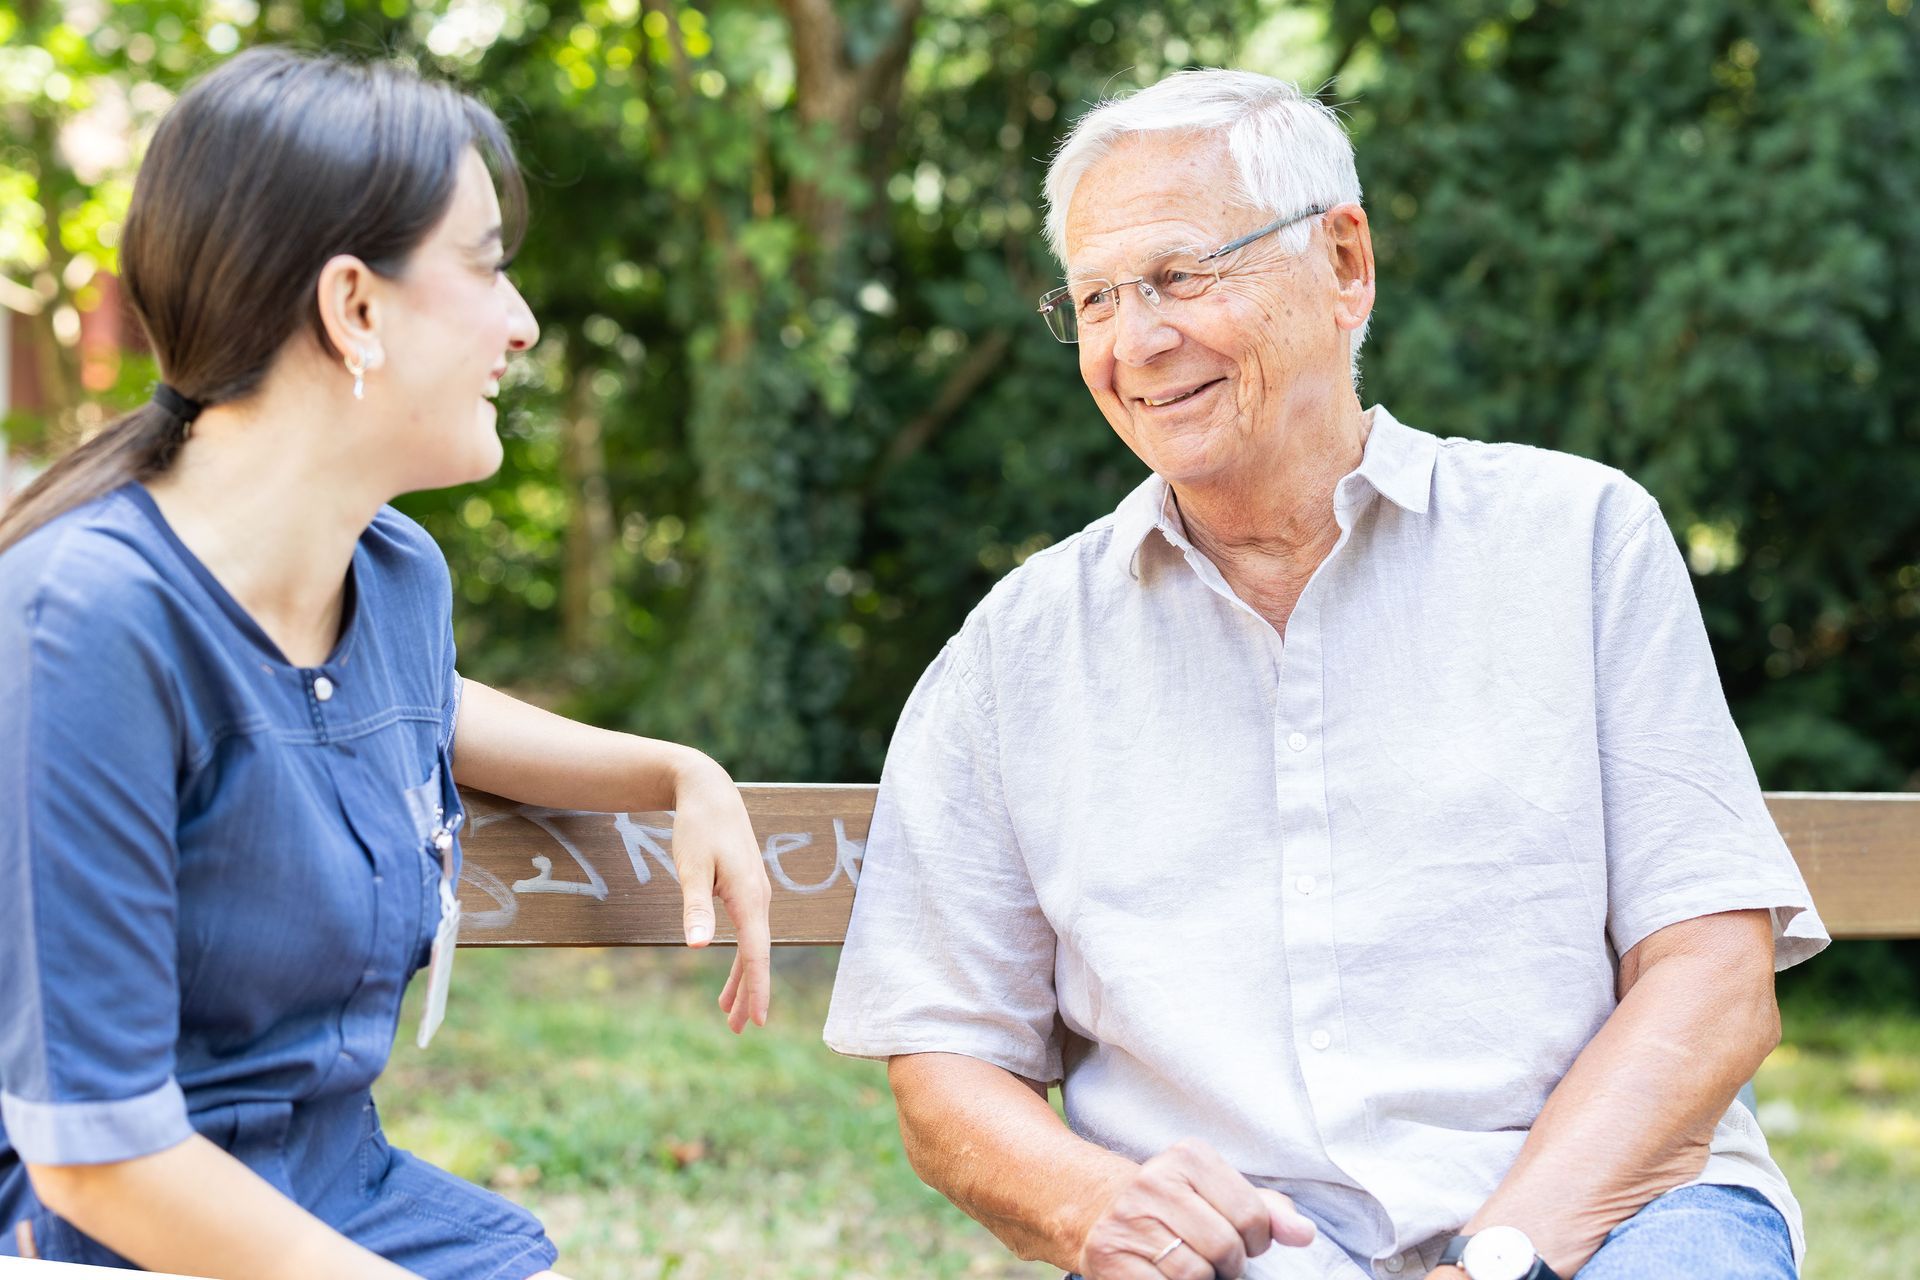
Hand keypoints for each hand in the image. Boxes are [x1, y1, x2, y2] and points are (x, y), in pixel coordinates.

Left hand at [666, 754, 771, 1031]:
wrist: (709, 792)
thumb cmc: (698, 828)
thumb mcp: (691, 867)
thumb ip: (696, 907)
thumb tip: (697, 947)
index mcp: (749, 897)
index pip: (756, 952)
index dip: (757, 988)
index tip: (757, 1021)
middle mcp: (759, 899)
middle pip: (756, 956)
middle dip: (748, 993)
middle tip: (737, 1030)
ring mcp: (755, 895)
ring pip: (752, 947)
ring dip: (743, 979)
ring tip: (726, 1012)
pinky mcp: (746, 891)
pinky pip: (748, 933)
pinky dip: (741, 957)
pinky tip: (731, 972)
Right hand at [1077, 1139, 1315, 1278]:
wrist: (1100, 1211)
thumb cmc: (1177, 1205)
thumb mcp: (1221, 1193)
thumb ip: (1268, 1211)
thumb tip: (1304, 1234)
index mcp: (1189, 1157)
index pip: (1252, 1216)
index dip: (1256, 1241)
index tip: (1241, 1240)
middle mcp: (1155, 1181)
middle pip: (1225, 1248)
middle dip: (1230, 1266)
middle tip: (1216, 1260)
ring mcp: (1128, 1219)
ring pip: (1196, 1274)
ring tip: (1192, 1266)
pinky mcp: (1109, 1256)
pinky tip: (1165, 1275)